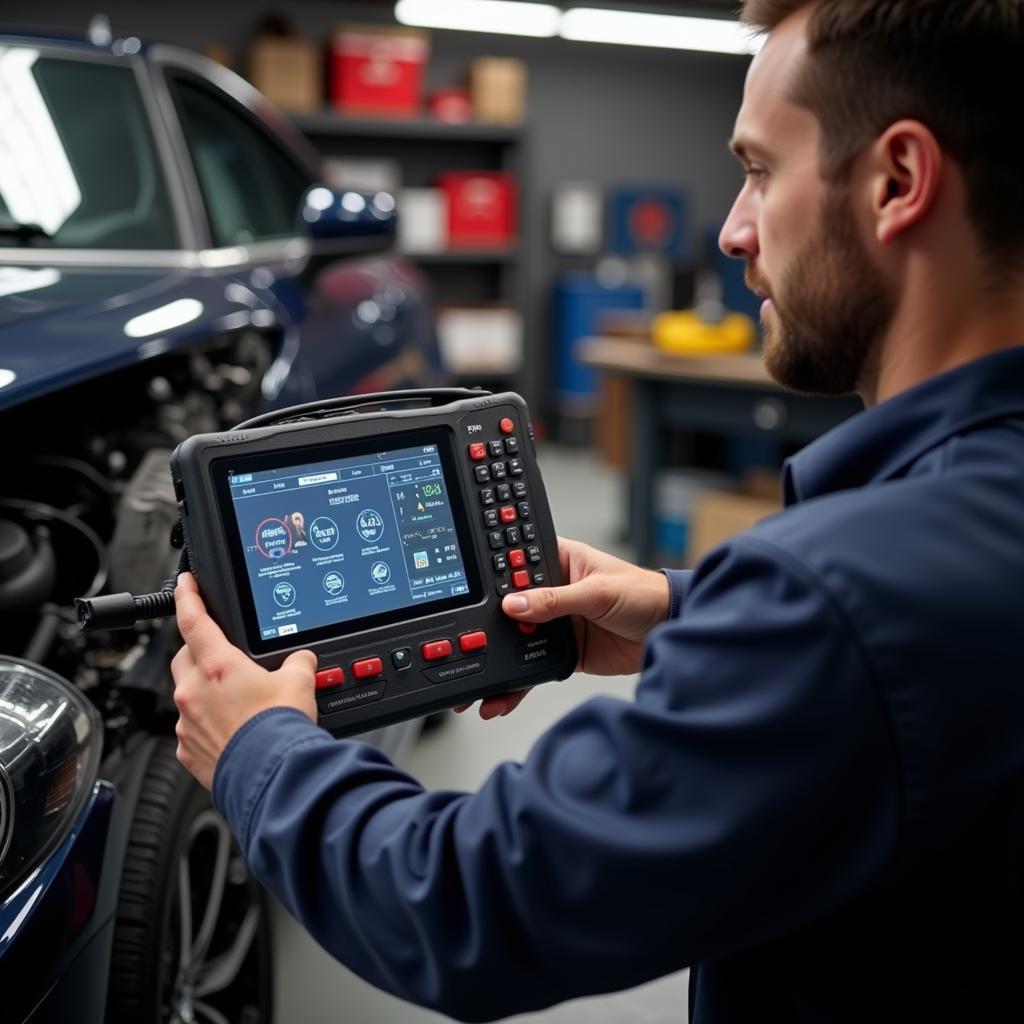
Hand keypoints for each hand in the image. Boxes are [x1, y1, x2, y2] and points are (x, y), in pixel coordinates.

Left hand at [171, 572, 316, 788]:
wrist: (272, 778)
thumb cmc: (280, 731)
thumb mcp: (300, 684)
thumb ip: (298, 664)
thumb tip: (303, 661)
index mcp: (218, 667)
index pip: (194, 620)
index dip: (187, 597)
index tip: (184, 586)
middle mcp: (195, 692)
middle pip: (186, 657)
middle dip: (200, 651)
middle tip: (223, 654)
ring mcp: (188, 724)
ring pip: (187, 695)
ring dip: (206, 692)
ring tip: (238, 702)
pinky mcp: (189, 752)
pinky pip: (192, 728)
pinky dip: (207, 724)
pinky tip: (233, 731)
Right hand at [456, 538, 669, 719]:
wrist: (672, 632)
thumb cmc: (644, 594)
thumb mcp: (597, 592)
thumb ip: (554, 600)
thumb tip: (515, 604)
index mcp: (559, 563)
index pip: (517, 565)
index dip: (495, 578)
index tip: (474, 597)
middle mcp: (552, 592)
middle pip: (509, 608)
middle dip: (486, 628)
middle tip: (465, 644)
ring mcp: (556, 624)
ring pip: (516, 641)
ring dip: (497, 659)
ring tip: (475, 681)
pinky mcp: (563, 652)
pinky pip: (531, 667)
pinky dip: (515, 684)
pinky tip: (500, 696)